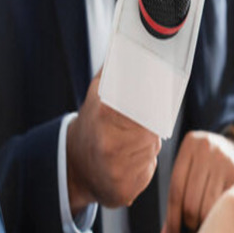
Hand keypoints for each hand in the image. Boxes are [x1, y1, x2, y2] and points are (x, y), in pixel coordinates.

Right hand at [67, 69, 161, 214]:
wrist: (74, 166)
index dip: (155, 103)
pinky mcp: (125, 192)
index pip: (146, 106)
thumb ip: (116, 66)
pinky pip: (148, 172)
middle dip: (149, 127)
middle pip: (153, 130)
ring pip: (152, 150)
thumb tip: (132, 39)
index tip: (159, 100)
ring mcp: (118, 171)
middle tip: (136, 125)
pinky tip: (125, 163)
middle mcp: (110, 144)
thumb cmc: (93, 122)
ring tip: (125, 144)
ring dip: (146, 146)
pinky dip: (142, 166)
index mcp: (105, 114)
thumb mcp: (98, 91)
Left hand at [160, 131, 233, 232]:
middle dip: (190, 224)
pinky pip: (226, 208)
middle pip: (191, 202)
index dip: (172, 221)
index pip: (175, 191)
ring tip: (207, 224)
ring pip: (208, 208)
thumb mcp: (189, 173)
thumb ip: (176, 203)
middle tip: (193, 229)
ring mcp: (226, 162)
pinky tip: (221, 219)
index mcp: (189, 145)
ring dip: (205, 224)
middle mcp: (208, 149)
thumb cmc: (207, 169)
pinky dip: (221, 219)